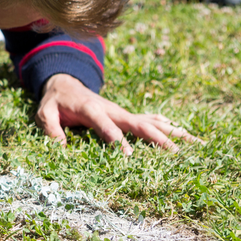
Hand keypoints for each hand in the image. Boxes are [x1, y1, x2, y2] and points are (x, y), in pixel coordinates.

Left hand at [36, 74, 200, 155]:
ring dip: (173, 132)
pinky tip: (186, 135)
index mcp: (92, 109)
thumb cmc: (55, 101)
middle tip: (175, 153)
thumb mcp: (45, 113)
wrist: (65, 84)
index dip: (116, 139)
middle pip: (137, 123)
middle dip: (155, 138)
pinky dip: (169, 127)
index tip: (128, 156)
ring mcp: (123, 112)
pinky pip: (151, 120)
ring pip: (152, 122)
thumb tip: (60, 148)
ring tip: (196, 143)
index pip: (106, 125)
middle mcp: (113, 109)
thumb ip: (51, 128)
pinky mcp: (127, 116)